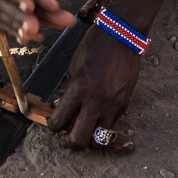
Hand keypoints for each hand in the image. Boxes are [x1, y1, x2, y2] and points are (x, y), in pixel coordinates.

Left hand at [48, 24, 140, 148]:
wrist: (121, 35)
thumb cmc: (94, 46)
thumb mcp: (74, 66)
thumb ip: (68, 91)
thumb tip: (61, 109)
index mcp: (79, 89)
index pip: (60, 122)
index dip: (53, 126)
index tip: (55, 122)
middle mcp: (96, 101)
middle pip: (79, 141)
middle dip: (71, 141)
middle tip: (69, 132)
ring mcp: (112, 106)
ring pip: (99, 141)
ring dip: (90, 137)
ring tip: (86, 126)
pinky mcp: (124, 106)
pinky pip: (111, 126)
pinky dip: (103, 125)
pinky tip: (99, 113)